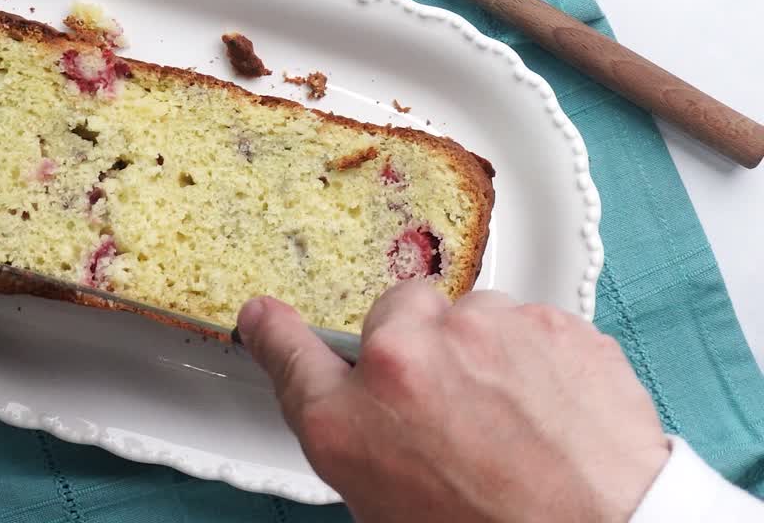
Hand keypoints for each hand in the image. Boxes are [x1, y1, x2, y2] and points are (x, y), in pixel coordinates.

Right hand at [237, 284, 669, 521]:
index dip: (273, 332)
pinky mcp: (551, 320)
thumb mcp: (386, 506)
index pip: (288, 353)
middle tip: (453, 406)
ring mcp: (483, 329)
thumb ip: (358, 440)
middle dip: (419, 347)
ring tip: (515, 421)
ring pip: (472, 316)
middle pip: (398, 317)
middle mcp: (404, 358)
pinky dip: (538, 358)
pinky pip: (531, 325)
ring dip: (484, 351)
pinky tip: (552, 412)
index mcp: (348, 420)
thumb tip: (369, 415)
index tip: (266, 317)